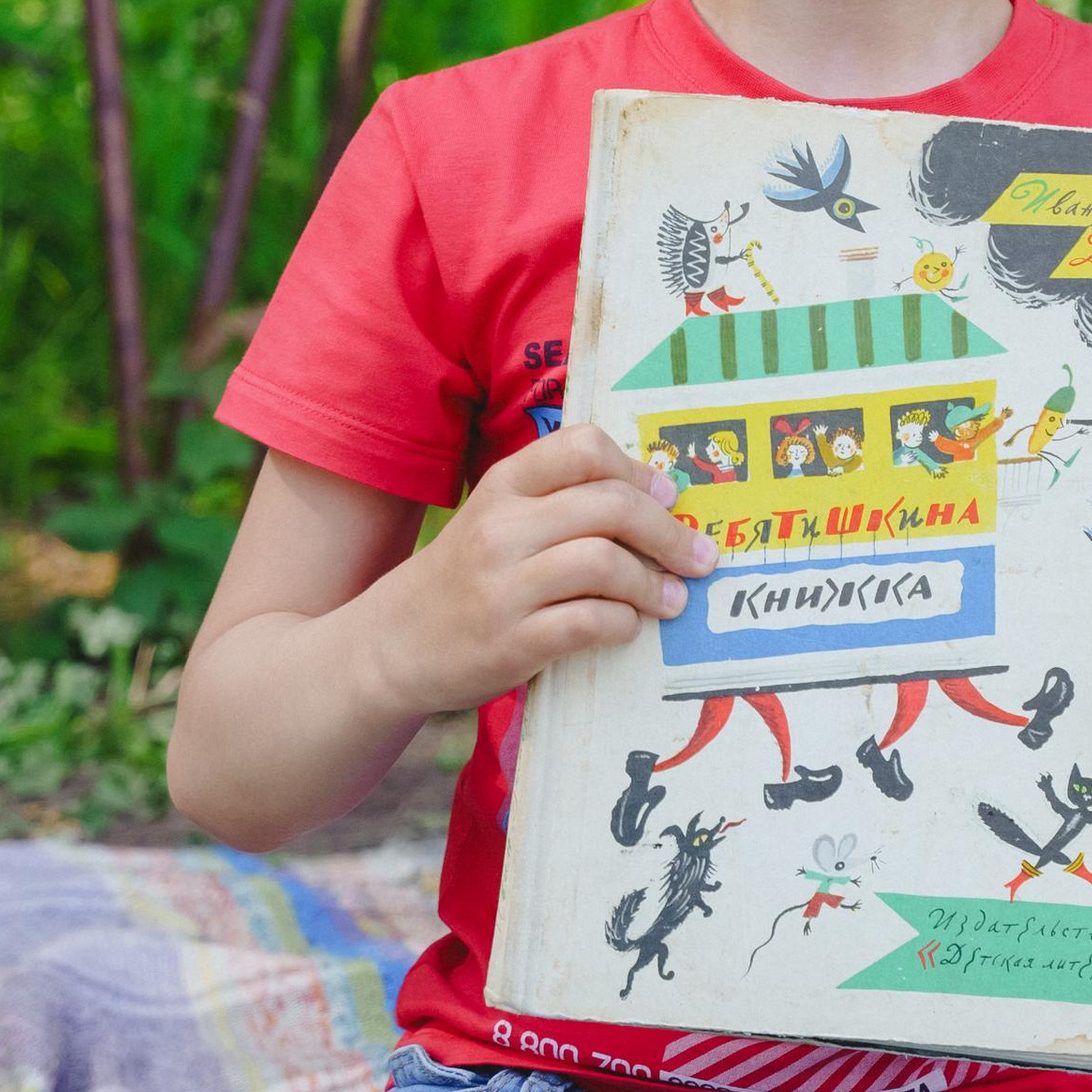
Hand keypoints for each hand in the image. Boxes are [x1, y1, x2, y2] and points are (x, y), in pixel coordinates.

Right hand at [367, 423, 714, 728]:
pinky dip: (623, 623)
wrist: (393, 645)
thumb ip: (560, 501)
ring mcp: (504, 585)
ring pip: (606, 563)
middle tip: (699, 556)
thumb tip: (659, 499)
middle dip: (669, 533)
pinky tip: (627, 627)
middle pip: (611, 506)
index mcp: (504, 484)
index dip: (638, 470)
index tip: (669, 497)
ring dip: (654, 584)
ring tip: (673, 599)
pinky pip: (590, 622)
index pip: (583, 446)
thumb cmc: (466, 576)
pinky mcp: (511, 641)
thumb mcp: (498, 518)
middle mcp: (502, 528)